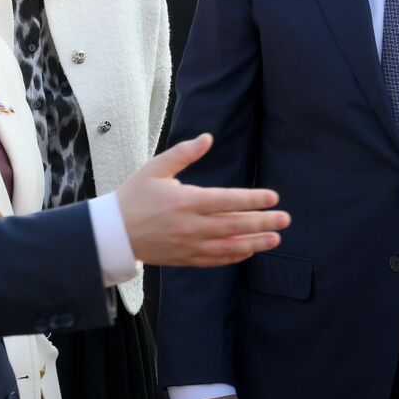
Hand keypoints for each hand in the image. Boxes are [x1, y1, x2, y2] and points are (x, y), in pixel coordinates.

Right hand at [118, 134, 288, 266]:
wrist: (112, 232)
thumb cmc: (135, 196)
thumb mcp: (155, 168)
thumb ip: (184, 153)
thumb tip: (208, 138)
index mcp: (185, 201)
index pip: (227, 201)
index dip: (252, 200)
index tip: (273, 197)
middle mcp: (190, 226)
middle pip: (233, 225)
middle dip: (262, 222)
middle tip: (285, 219)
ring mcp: (188, 245)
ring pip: (228, 246)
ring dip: (254, 243)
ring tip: (276, 238)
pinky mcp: (184, 258)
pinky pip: (215, 260)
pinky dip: (234, 256)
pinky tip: (249, 251)